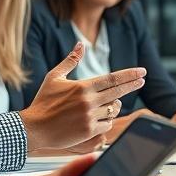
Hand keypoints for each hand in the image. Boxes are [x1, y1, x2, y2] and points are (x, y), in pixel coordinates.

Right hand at [19, 43, 145, 150]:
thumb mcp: (54, 77)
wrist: (33, 128)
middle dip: (132, 85)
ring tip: (110, 103)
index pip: (112, 78)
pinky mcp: (88, 131)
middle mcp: (88, 101)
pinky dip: (106, 121)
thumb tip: (80, 43)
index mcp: (83, 87)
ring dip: (114, 105)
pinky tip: (101, 118)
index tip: (141, 72)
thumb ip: (70, 60)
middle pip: (118, 92)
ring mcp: (90, 117)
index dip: (129, 75)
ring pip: (113, 110)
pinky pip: (107, 125)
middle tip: (142, 80)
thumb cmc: (43, 101)